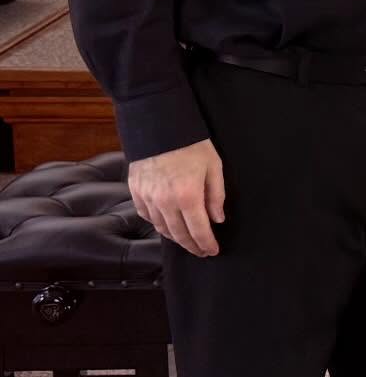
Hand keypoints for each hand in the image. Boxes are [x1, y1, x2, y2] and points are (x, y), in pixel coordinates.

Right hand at [129, 139, 225, 256]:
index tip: (212, 251)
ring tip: (186, 240)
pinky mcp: (136, 191)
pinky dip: (158, 224)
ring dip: (175, 238)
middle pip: (179, 235)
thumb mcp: (214, 167)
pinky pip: (147, 216)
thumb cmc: (191, 144)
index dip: (206, 244)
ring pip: (161, 228)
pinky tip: (167, 224)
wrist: (159, 125)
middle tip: (201, 251)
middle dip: (192, 246)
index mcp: (188, 196)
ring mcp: (147, 197)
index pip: (198, 230)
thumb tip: (217, 219)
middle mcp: (165, 201)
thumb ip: (216, 196)